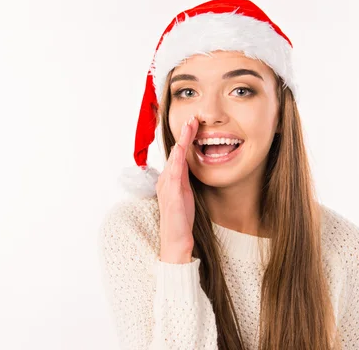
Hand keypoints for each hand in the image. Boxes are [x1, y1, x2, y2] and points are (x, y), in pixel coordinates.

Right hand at [155, 115, 198, 263]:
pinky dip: (177, 161)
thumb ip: (185, 178)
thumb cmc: (181, 218)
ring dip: (181, 142)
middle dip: (184, 134)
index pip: (179, 154)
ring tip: (188, 127)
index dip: (185, 139)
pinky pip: (174, 173)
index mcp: (170, 179)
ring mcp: (167, 186)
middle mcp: (166, 179)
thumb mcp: (186, 193)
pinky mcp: (171, 194)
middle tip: (192, 118)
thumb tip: (188, 164)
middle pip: (176, 152)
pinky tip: (180, 151)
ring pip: (174, 159)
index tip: (193, 124)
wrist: (176, 240)